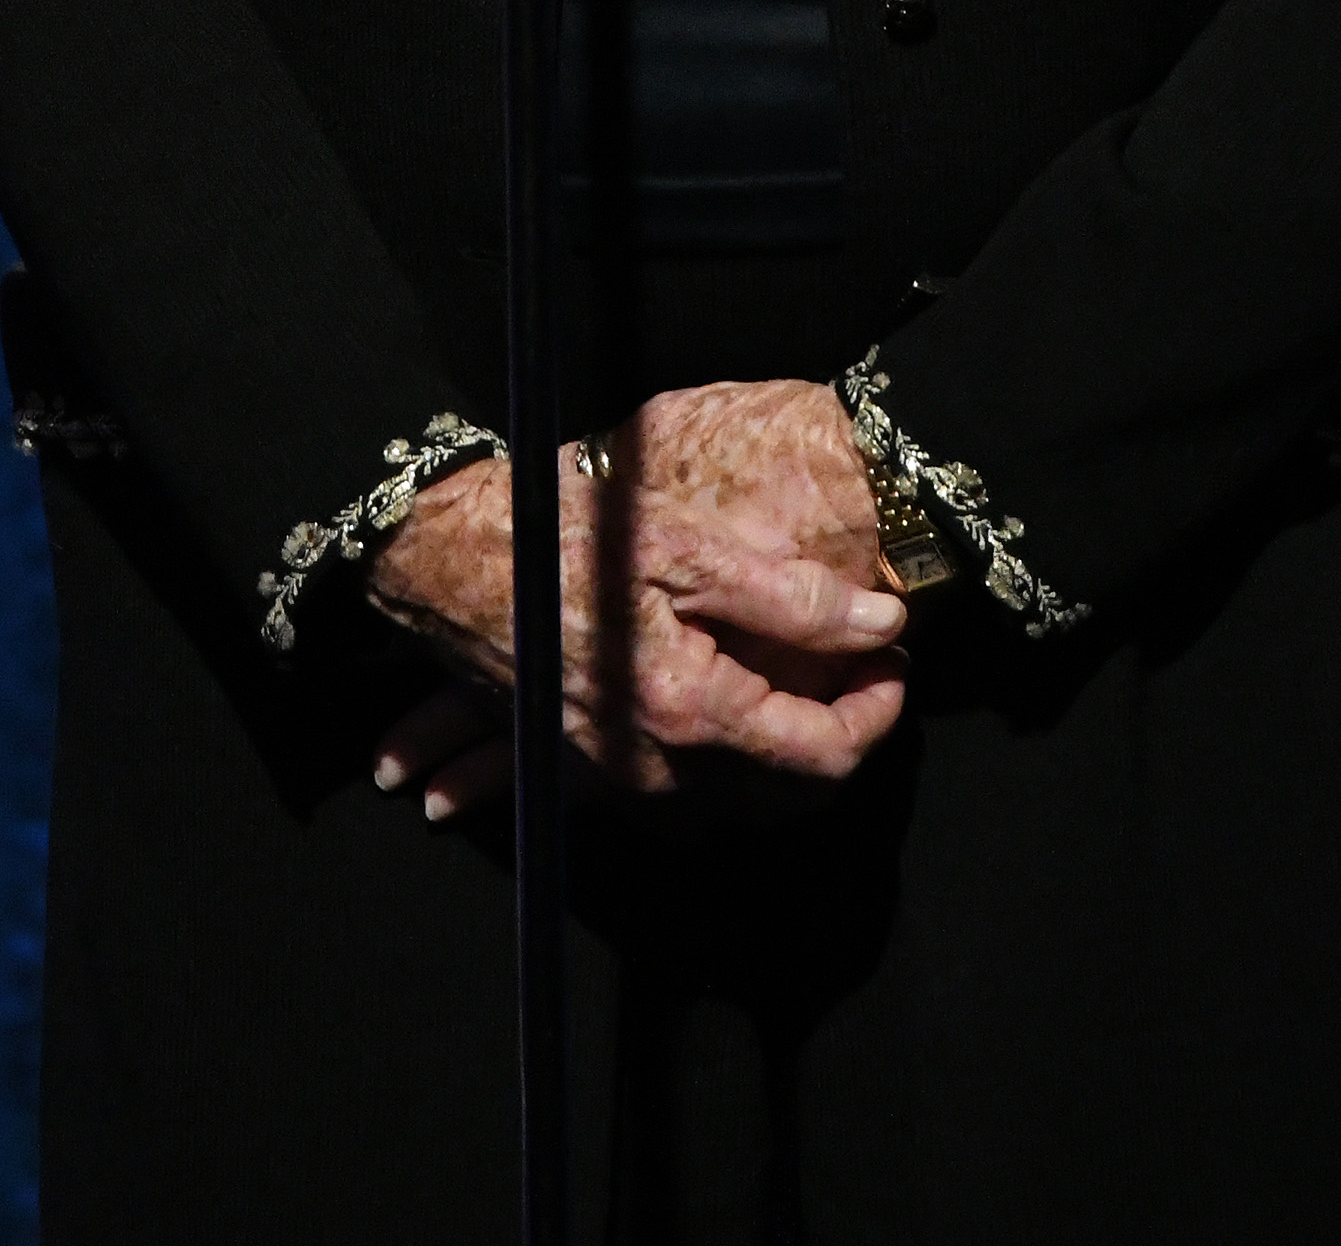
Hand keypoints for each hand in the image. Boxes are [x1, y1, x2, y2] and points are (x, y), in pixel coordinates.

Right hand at [365, 376, 904, 815]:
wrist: (446, 560)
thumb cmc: (566, 537)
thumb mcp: (689, 548)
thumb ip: (794, 599)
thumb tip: (882, 625)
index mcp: (689, 715)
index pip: (823, 754)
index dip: (877, 711)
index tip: (894, 659)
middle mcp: (653, 771)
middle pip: (785, 794)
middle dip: (839, 737)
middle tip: (864, 669)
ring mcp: (614, 780)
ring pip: (732, 803)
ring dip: (782, 760)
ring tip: (808, 686)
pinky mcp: (583, 771)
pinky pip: (673, 798)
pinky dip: (718, 773)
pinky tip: (732, 725)